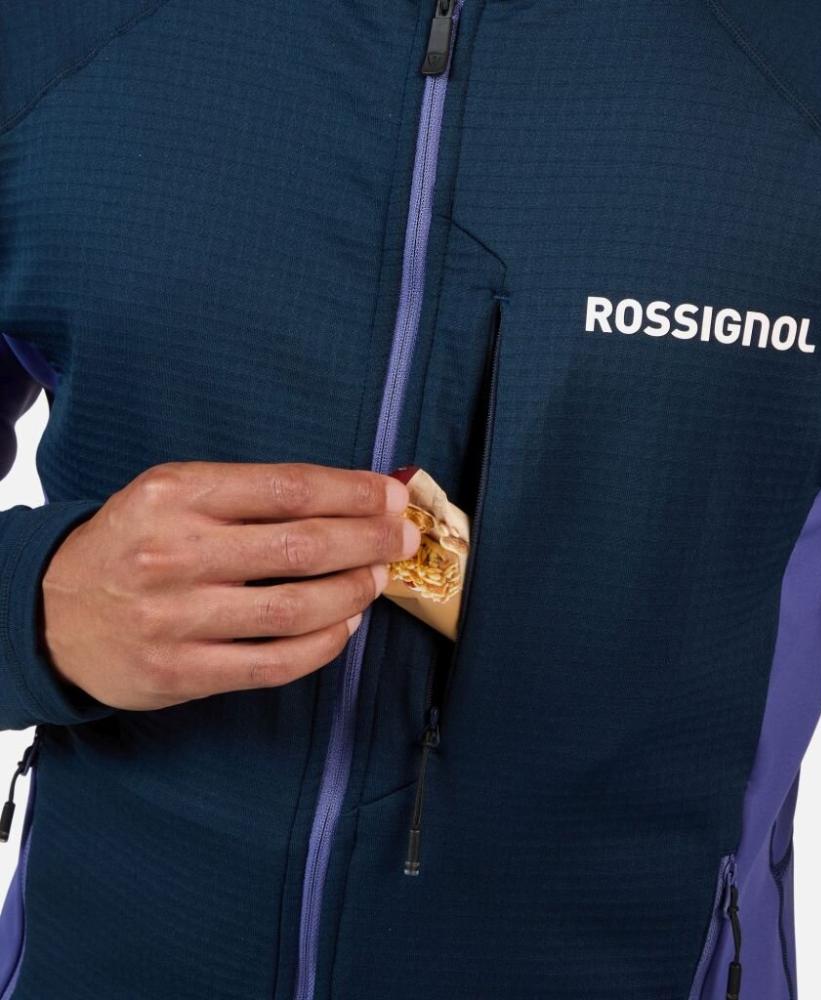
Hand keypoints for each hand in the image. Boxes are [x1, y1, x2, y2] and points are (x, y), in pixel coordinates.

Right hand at [40, 462, 419, 709]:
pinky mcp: (179, 673)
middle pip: (301, 547)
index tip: (393, 496)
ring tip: (378, 579)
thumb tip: (352, 497)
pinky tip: (345, 626)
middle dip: (369, 540)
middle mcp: (174, 554)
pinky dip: (323, 646)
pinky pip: (273, 664)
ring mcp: (175, 619)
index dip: (354, 493)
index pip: (288, 488)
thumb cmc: (133, 543)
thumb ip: (253, 494)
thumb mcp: (174, 494)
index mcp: (176, 495)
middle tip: (403, 538)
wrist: (50, 612)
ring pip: (294, 608)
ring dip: (354, 592)